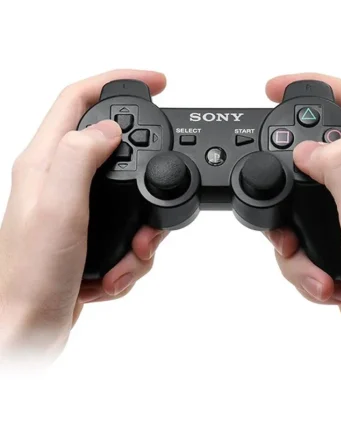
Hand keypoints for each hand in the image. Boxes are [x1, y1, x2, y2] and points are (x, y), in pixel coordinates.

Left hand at [0, 70, 167, 364]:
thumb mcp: (59, 208)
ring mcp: (75, 210)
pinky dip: (132, 255)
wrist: (26, 330)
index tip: (156, 82)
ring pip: (129, 198)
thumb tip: (108, 130)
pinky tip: (115, 273)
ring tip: (131, 255)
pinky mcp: (88, 238)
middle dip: (145, 178)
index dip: (118, 82)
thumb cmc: (32, 276)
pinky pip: (127, 232)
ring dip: (142, 230)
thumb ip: (81, 157)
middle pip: (114, 151)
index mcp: (46, 163)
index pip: (80, 100)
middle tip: (156, 206)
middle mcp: (59, 181)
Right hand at [265, 73, 340, 364]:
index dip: (314, 86)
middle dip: (284, 174)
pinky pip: (298, 238)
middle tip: (271, 195)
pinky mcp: (336, 243)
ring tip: (306, 262)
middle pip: (315, 153)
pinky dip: (298, 263)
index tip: (274, 89)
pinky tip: (320, 282)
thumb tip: (307, 151)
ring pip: (298, 202)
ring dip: (288, 236)